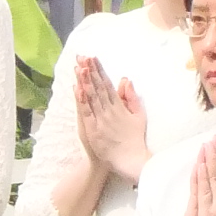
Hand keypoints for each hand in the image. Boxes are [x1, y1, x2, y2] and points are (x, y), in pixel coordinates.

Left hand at [75, 58, 152, 182]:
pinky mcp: (94, 129)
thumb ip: (131, 98)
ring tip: (79, 66)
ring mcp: (101, 119)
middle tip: (83, 56)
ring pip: (91, 96)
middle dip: (90, 71)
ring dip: (85, 81)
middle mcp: (110, 110)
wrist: (131, 160)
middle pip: (98, 87)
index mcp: (119, 106)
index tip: (93, 58)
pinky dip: (82, 100)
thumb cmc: (134, 139)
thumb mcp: (138, 115)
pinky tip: (78, 88)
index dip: (99, 70)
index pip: (107, 84)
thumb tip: (125, 80)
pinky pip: (87, 112)